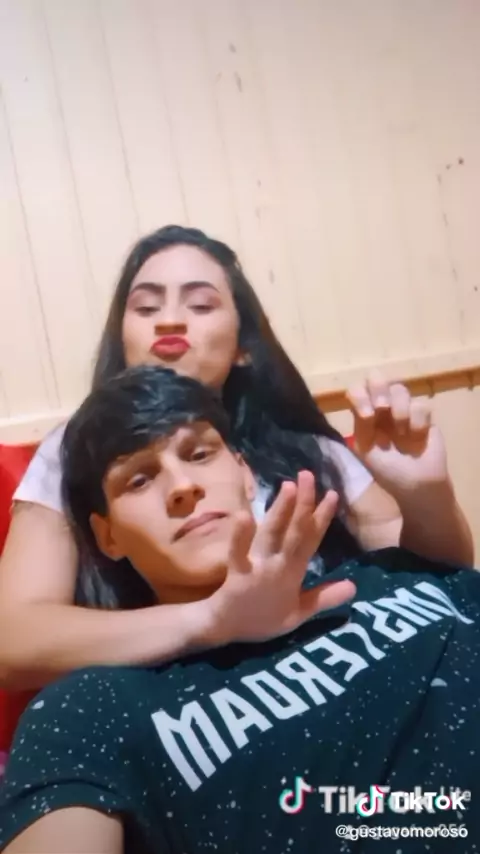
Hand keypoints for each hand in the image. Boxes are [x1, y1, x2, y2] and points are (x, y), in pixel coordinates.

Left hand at [207, 471, 355, 644]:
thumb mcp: (298, 613)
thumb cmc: (262, 617)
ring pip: (272, 535)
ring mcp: (259, 568)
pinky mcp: (238, 573)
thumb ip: (324, 597)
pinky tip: (243, 514)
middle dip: (303, 504)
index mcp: (294, 572)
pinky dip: (241, 536)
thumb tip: (353, 585)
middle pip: (295, 532)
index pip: (312, 540)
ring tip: (288, 486)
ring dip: (281, 511)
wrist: (227, 630)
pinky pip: (238, 553)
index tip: (333, 493)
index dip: (322, 517)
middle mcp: (280, 566)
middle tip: (308, 476)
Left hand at [347, 370, 448, 494]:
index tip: (367, 415)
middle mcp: (382, 407)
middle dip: (379, 389)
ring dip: (399, 410)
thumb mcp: (366, 450)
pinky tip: (417, 437)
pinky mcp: (424, 414)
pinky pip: (420, 404)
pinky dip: (417, 421)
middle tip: (383, 408)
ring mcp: (403, 409)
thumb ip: (362, 426)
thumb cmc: (387, 470)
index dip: (360, 395)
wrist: (416, 485)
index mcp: (363, 414)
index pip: (356, 390)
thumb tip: (367, 408)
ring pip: (399, 389)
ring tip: (402, 433)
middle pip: (376, 378)